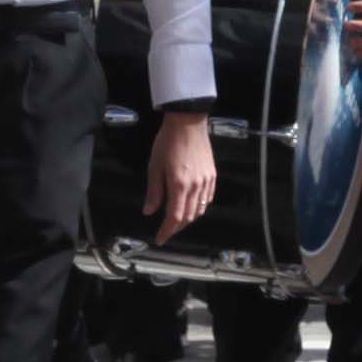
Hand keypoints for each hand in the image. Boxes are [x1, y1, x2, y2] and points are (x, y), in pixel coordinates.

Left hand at [144, 110, 219, 239]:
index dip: (167, 231)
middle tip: (166, 232)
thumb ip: (154, 191)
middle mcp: (195, 186)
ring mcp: (206, 181)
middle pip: (188, 217)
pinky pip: (208, 199)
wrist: (187, 123)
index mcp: (179, 185)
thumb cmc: (168, 142)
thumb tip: (149, 211)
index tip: (160, 239)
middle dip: (176, 228)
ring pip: (199, 210)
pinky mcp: (212, 175)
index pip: (174, 217)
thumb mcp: (155, 166)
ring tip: (176, 222)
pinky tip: (191, 207)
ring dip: (187, 219)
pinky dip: (199, 208)